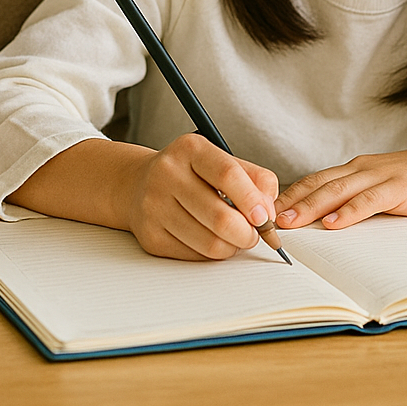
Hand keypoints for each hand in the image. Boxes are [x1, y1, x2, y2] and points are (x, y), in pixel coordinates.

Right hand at [125, 133, 279, 260]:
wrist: (137, 183)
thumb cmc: (188, 173)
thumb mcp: (220, 161)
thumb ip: (254, 179)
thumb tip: (269, 212)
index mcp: (189, 149)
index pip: (228, 175)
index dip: (253, 201)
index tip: (265, 217)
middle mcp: (167, 174)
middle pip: (221, 217)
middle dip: (248, 233)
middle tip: (254, 234)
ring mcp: (154, 206)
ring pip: (210, 244)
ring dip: (232, 247)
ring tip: (234, 237)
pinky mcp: (150, 235)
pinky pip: (195, 256)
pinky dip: (212, 254)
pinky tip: (211, 239)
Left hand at [275, 141, 406, 230]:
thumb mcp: (388, 190)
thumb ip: (363, 201)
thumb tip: (335, 223)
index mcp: (358, 169)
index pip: (315, 181)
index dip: (289, 196)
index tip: (265, 211)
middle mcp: (363, 168)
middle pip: (317, 184)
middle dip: (289, 202)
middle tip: (262, 218)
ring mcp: (381, 176)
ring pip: (337, 190)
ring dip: (310, 207)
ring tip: (288, 223)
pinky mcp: (400, 187)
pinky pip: (369, 199)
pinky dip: (349, 212)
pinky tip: (334, 224)